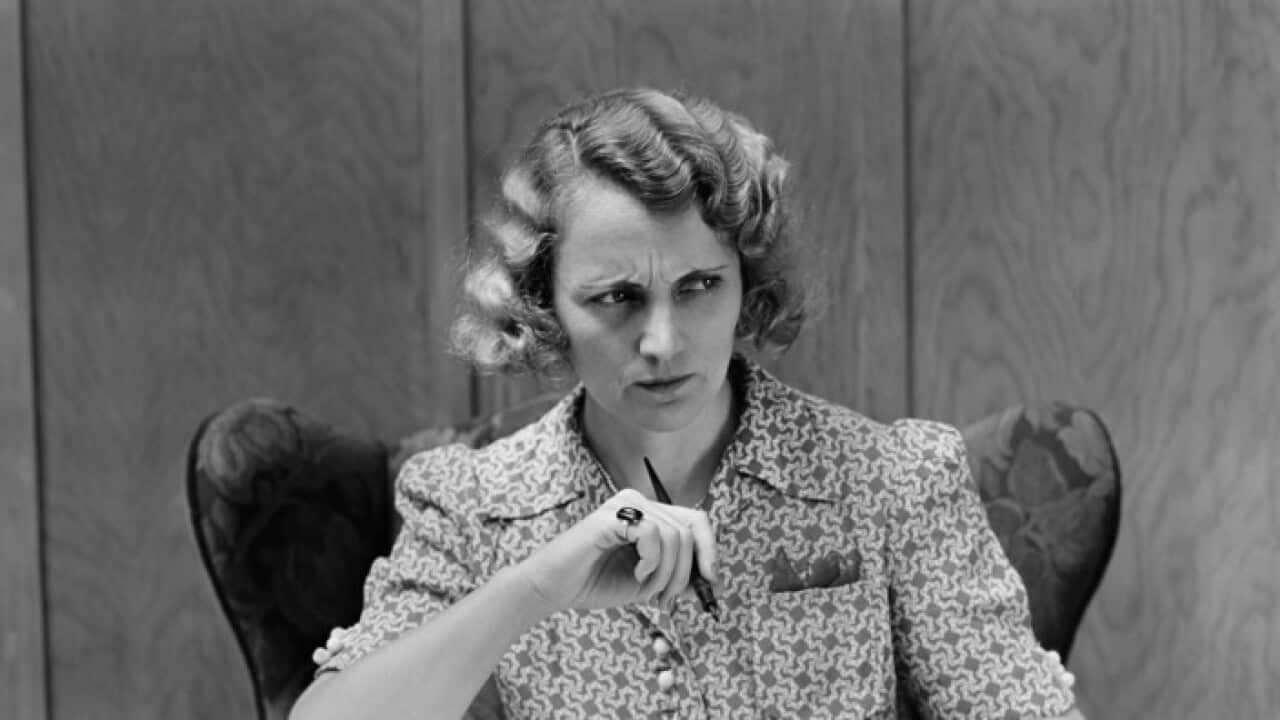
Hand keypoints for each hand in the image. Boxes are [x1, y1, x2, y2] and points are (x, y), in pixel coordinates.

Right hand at [513, 488, 718, 614]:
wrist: (554, 589)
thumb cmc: (595, 582)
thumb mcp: (648, 582)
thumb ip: (677, 575)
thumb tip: (711, 581)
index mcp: (648, 513)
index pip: (696, 519)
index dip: (709, 549)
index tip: (710, 581)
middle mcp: (637, 501)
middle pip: (689, 528)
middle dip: (686, 571)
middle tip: (668, 597)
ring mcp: (624, 504)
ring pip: (674, 534)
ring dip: (667, 572)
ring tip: (646, 588)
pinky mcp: (611, 515)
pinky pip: (652, 534)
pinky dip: (651, 562)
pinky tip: (635, 574)